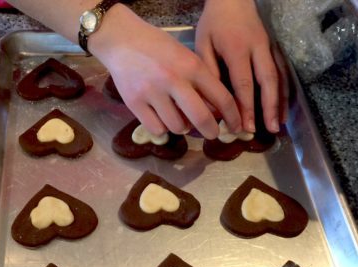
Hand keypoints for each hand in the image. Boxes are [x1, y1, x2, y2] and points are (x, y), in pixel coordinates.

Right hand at [90, 4, 241, 139]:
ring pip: (177, 126)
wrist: (122, 41)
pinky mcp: (135, 103)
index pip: (221, 97)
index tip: (235, 126)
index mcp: (192, 66)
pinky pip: (157, 129)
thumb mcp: (185, 57)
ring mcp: (153, 92)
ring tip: (178, 118)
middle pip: (201, 117)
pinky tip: (160, 119)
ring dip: (182, 127)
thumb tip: (215, 112)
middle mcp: (174, 80)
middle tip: (213, 135)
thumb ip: (200, 81)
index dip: (232, 116)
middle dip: (211, 131)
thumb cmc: (158, 49)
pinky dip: (162, 129)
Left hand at [195, 0, 287, 132]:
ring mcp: (269, 48)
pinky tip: (283, 108)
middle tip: (269, 130)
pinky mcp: (274, 48)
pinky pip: (283, 71)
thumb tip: (214, 100)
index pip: (244, 84)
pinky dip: (284, 91)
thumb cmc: (214, 24)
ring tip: (279, 124)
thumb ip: (209, 71)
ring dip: (280, 102)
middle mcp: (258, 49)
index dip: (246, 107)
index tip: (244, 126)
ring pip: (279, 77)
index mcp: (238, 49)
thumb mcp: (203, 44)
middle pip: (268, 82)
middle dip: (269, 108)